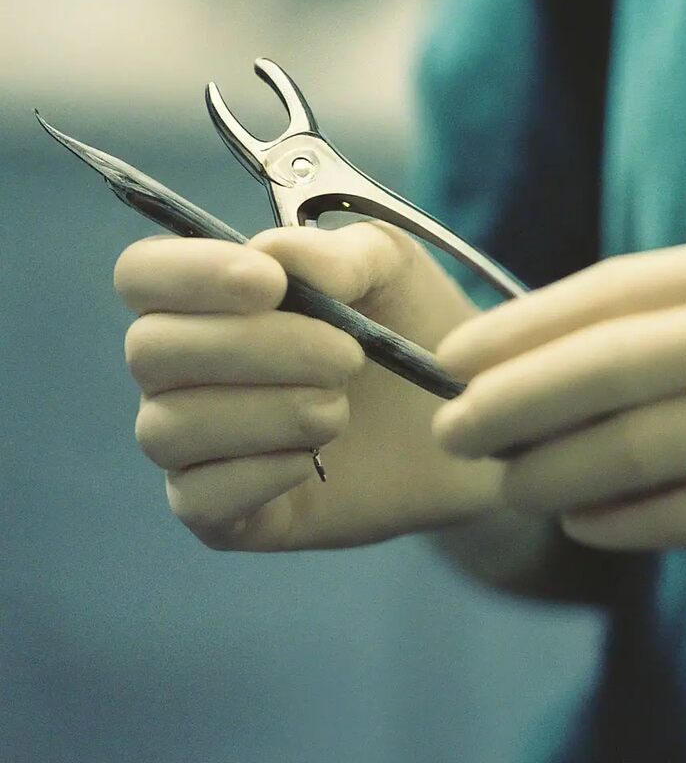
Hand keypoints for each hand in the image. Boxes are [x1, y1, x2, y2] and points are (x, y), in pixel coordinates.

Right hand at [115, 222, 501, 551]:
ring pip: (167, 427)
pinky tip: (315, 460)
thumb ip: (334, 253)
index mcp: (210, 298)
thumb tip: (268, 254)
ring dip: (266, 412)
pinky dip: (258, 474)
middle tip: (347, 356)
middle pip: (151, 350)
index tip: (271, 285)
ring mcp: (198, 445)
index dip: (190, 276)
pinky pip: (196, 498)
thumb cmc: (411, 326)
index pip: (143, 275)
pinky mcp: (225, 513)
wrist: (462, 417)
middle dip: (254, 348)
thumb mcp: (390, 269)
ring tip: (339, 410)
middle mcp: (186, 371)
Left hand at [431, 222, 685, 570]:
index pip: (614, 288)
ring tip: (505, 485)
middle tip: (449, 429)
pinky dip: (621, 521)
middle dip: (510, 400)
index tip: (459, 357)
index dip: (523, 326)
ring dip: (552, 471)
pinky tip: (582, 523)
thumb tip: (565, 357)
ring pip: (637, 446)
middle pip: (607, 363)